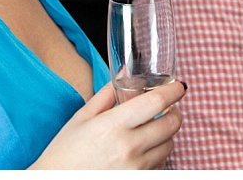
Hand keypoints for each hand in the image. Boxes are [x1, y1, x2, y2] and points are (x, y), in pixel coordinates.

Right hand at [31, 80, 184, 168]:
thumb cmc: (64, 153)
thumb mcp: (82, 118)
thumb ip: (107, 94)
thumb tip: (125, 72)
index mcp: (113, 126)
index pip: (156, 102)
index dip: (173, 91)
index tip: (178, 87)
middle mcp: (129, 148)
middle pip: (171, 124)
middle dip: (174, 112)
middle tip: (167, 108)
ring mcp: (136, 169)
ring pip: (169, 146)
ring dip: (165, 135)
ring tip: (149, 131)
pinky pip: (161, 165)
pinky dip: (157, 156)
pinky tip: (142, 152)